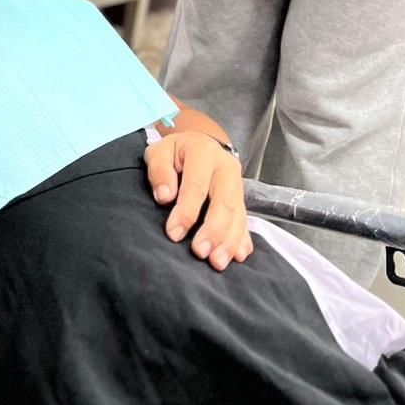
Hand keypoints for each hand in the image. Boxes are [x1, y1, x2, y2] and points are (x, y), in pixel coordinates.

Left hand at [144, 131, 252, 270]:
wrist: (199, 142)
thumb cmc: (175, 152)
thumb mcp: (159, 151)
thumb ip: (159, 170)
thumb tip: (164, 197)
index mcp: (203, 153)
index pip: (197, 185)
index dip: (186, 211)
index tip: (174, 233)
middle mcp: (226, 168)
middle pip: (224, 202)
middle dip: (214, 230)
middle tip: (200, 253)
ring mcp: (238, 184)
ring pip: (238, 214)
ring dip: (229, 241)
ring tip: (217, 262)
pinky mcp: (242, 198)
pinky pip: (245, 220)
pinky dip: (242, 239)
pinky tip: (238, 255)